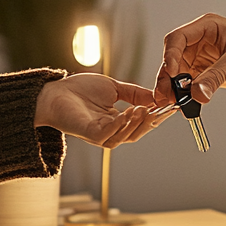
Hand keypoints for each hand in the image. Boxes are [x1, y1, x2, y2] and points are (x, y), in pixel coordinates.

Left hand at [34, 74, 166, 146]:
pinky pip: (108, 135)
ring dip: (136, 125)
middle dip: (150, 122)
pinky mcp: (88, 133)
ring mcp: (99, 134)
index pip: (141, 123)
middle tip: (161, 110)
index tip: (171, 107)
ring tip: (145, 109)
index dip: (157, 116)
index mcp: (117, 120)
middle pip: (136, 133)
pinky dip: (120, 125)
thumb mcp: (114, 88)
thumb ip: (134, 93)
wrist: (53, 92)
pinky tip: (127, 113)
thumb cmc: (79, 90)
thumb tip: (157, 95)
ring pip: (124, 137)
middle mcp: (110, 130)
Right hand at [154, 12, 225, 105]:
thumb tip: (197, 93)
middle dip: (168, 77)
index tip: (173, 74)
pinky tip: (180, 104)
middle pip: (173, 57)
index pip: (178, 38)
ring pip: (176, 72)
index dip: (171, 56)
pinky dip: (181, 94)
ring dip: (171, 88)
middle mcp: (198, 40)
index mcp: (207, 27)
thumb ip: (217, 77)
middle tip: (167, 96)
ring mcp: (198, 56)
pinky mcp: (201, 71)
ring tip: (173, 103)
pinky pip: (185, 83)